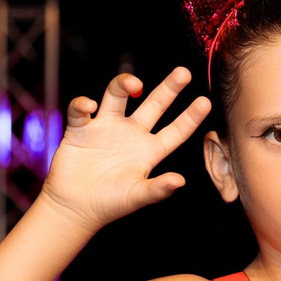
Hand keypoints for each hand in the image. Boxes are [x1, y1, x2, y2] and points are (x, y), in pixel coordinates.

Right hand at [39, 67, 211, 232]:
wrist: (74, 207)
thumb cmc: (109, 204)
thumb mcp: (136, 196)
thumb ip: (157, 189)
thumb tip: (180, 181)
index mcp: (149, 151)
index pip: (175, 131)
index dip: (190, 117)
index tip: (205, 101)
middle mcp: (131, 134)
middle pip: (153, 104)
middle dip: (169, 88)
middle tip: (183, 72)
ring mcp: (106, 128)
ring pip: (117, 96)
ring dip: (124, 84)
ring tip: (133, 84)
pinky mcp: (81, 129)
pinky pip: (81, 109)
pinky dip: (83, 104)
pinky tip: (89, 106)